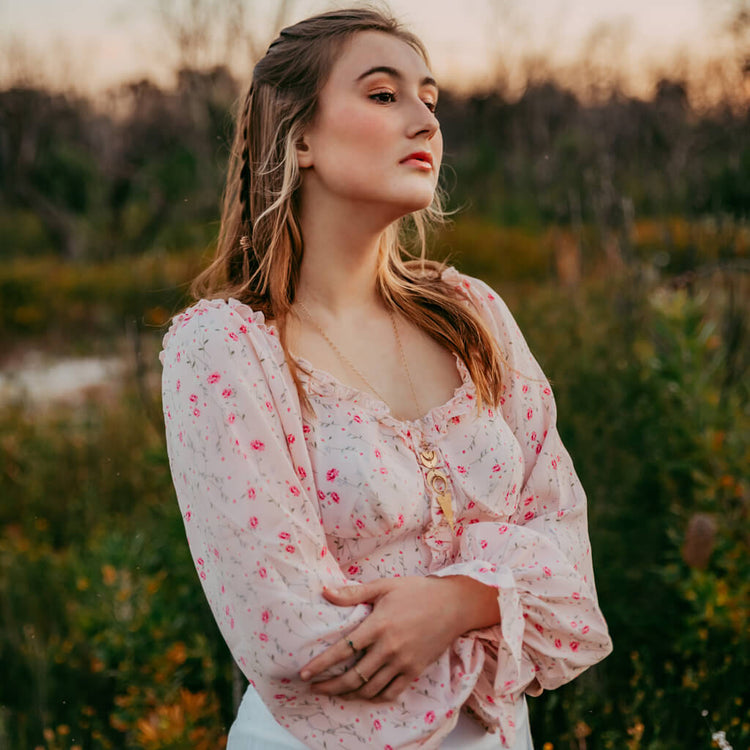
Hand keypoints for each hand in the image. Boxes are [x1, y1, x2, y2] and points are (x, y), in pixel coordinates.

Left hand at [298, 575, 498, 702]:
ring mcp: (403, 662)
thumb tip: (324, 591)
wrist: (453, 604)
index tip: (304, 673)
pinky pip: (390, 692)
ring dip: (348, 694)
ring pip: (370, 689)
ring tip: (333, 693)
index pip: (344, 650)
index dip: (321, 664)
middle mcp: (389, 648)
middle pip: (353, 676)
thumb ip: (353, 593)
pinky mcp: (415, 671)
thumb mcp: (384, 586)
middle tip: (314, 688)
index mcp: (379, 625)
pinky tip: (362, 695)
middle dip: (330, 686)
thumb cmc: (417, 591)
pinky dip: (373, 697)